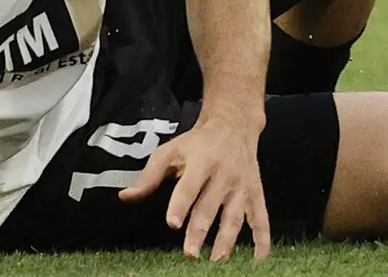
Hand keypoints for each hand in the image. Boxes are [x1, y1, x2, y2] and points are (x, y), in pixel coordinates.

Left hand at [119, 117, 270, 260]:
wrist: (234, 126)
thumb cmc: (198, 142)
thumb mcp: (171, 151)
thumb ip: (149, 176)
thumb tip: (125, 196)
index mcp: (202, 161)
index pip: (189, 186)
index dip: (180, 205)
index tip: (172, 224)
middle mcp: (224, 174)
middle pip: (210, 206)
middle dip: (200, 231)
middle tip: (190, 254)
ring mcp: (242, 186)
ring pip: (234, 216)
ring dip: (226, 240)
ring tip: (216, 261)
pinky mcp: (255, 194)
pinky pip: (261, 219)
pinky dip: (261, 241)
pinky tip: (257, 260)